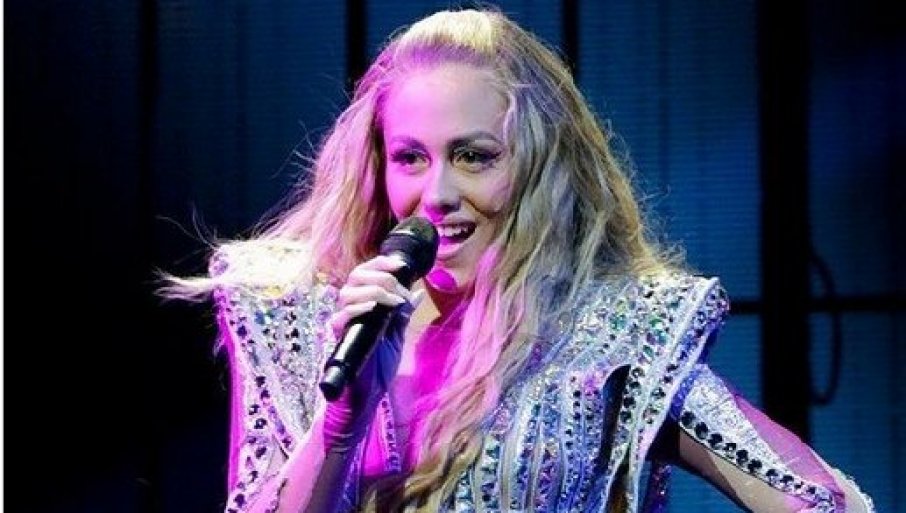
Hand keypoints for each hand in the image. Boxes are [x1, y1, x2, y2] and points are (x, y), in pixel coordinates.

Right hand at [322, 255, 421, 452]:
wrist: (368, 396)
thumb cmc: (379, 367)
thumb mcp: (396, 335)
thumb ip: (402, 313)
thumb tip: (418, 292)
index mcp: (363, 305)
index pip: (366, 273)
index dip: (381, 263)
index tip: (401, 265)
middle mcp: (349, 310)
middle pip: (356, 276)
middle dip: (381, 275)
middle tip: (400, 290)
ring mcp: (342, 323)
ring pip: (348, 292)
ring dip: (376, 291)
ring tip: (395, 302)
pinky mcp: (338, 338)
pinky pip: (341, 316)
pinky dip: (359, 307)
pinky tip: (376, 307)